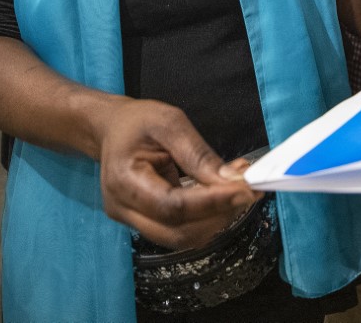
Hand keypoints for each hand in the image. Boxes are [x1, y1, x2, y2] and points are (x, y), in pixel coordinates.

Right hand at [93, 99, 261, 250]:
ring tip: (239, 191)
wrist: (110, 129)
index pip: (172, 206)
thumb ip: (199, 154)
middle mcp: (124, 208)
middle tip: (250, 191)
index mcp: (123, 180)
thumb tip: (232, 181)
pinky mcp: (145, 222)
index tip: (245, 190)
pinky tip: (222, 196)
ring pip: (182, 237)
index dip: (212, 202)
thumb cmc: (135, 122)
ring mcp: (132, 220)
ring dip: (216, 219)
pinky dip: (206, 217)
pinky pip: (180, 229)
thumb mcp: (169, 123)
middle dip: (219, 215)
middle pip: (178, 231)